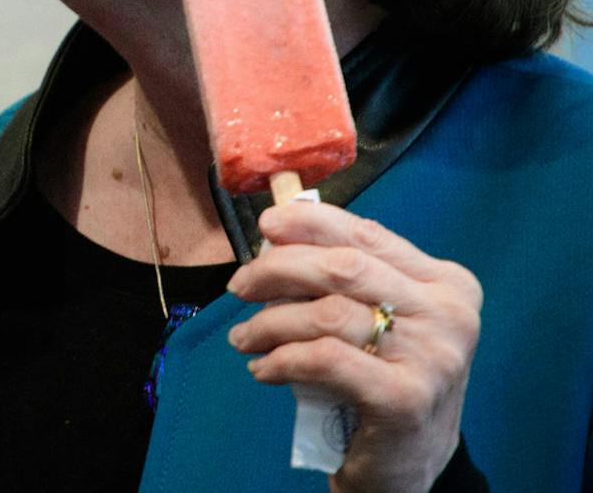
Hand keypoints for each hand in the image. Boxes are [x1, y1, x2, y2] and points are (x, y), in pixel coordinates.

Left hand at [227, 200, 481, 491]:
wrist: (409, 465)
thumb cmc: (384, 379)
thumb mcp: (379, 320)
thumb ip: (345, 278)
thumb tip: (276, 232)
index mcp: (448, 285)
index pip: (368, 237)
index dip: (311, 224)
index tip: (266, 224)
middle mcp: (450, 316)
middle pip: (342, 269)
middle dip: (277, 270)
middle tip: (240, 287)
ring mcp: (433, 358)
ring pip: (326, 314)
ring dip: (269, 322)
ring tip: (244, 338)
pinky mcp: (406, 398)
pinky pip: (323, 359)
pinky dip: (281, 359)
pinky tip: (263, 368)